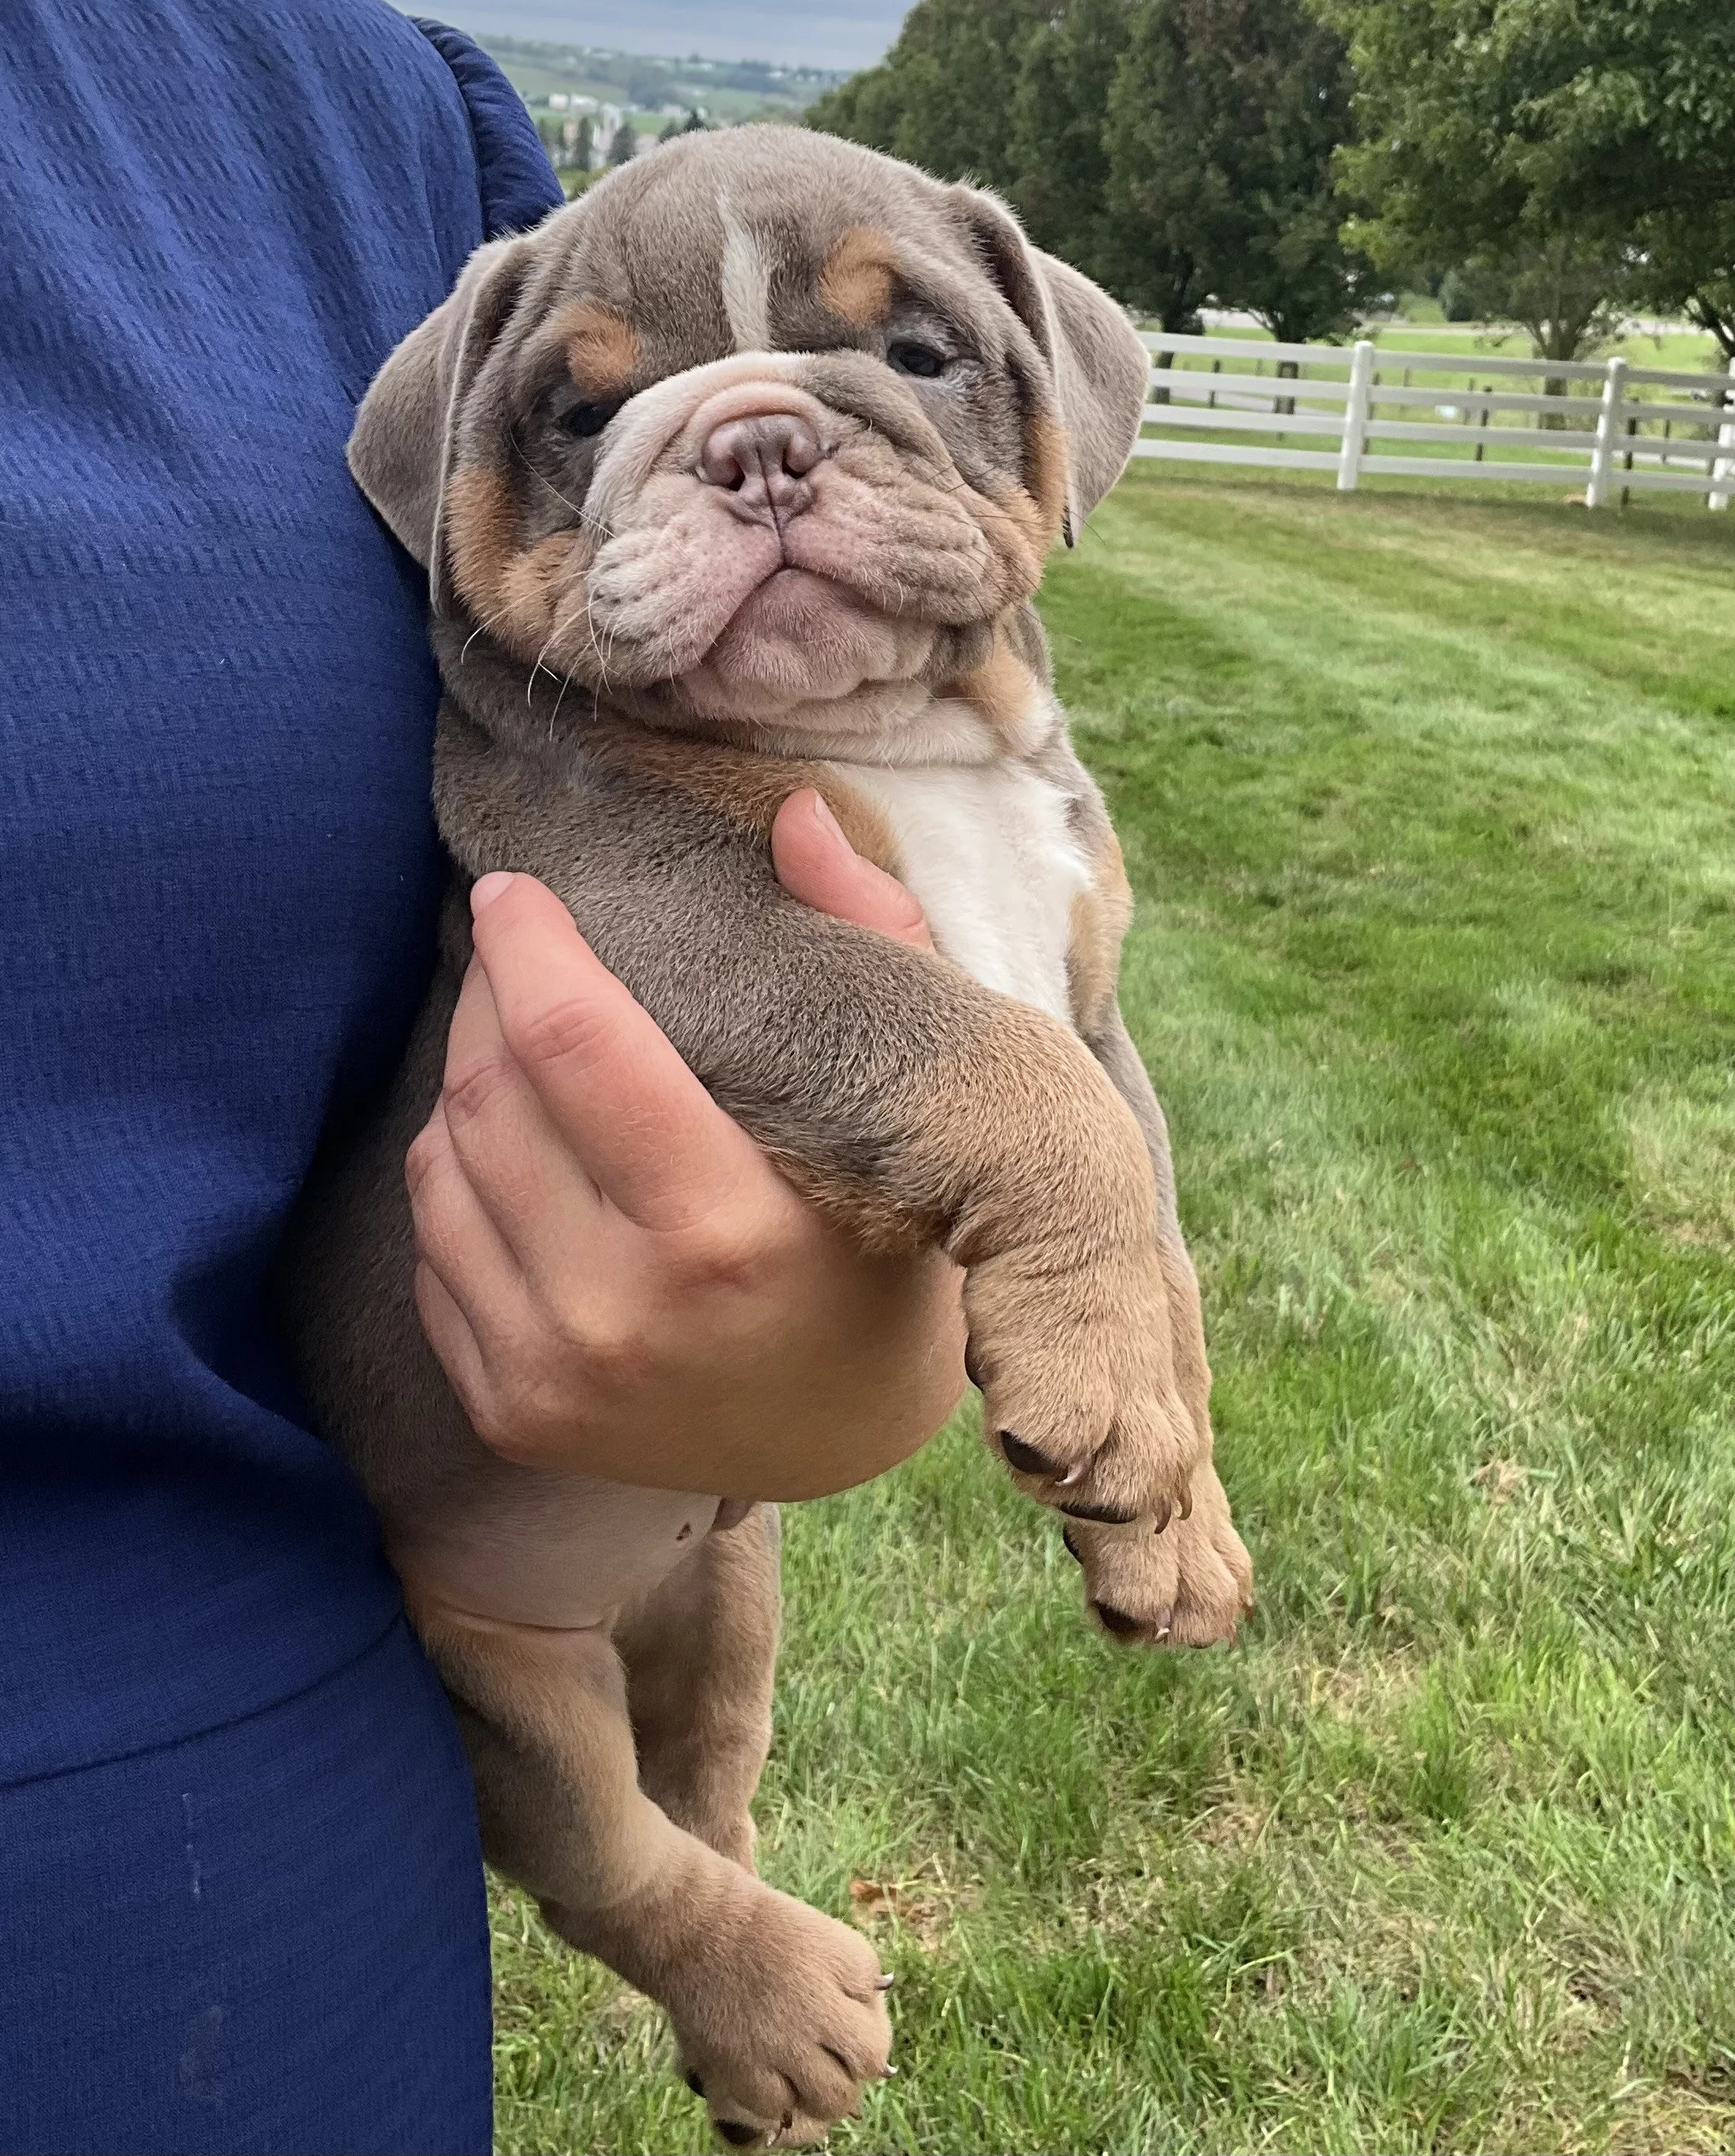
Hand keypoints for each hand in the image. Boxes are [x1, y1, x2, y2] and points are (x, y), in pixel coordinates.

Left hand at [406, 790, 966, 1499]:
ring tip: (517, 1042)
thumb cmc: (888, 1252)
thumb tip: (795, 812)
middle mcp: (619, 1311)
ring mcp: (551, 1373)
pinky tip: (513, 1151)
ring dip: (464, 1079)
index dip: (527, 944)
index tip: (513, 890)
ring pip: (439, 1165)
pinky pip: (431, 1250)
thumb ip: (872, 943)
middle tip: (517, 951)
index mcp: (724, 1228)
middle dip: (489, 994)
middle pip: (488, 1093)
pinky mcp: (508, 1410)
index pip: (572, 1043)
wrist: (847, 1443)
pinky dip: (455, 1177)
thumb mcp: (914, 1107)